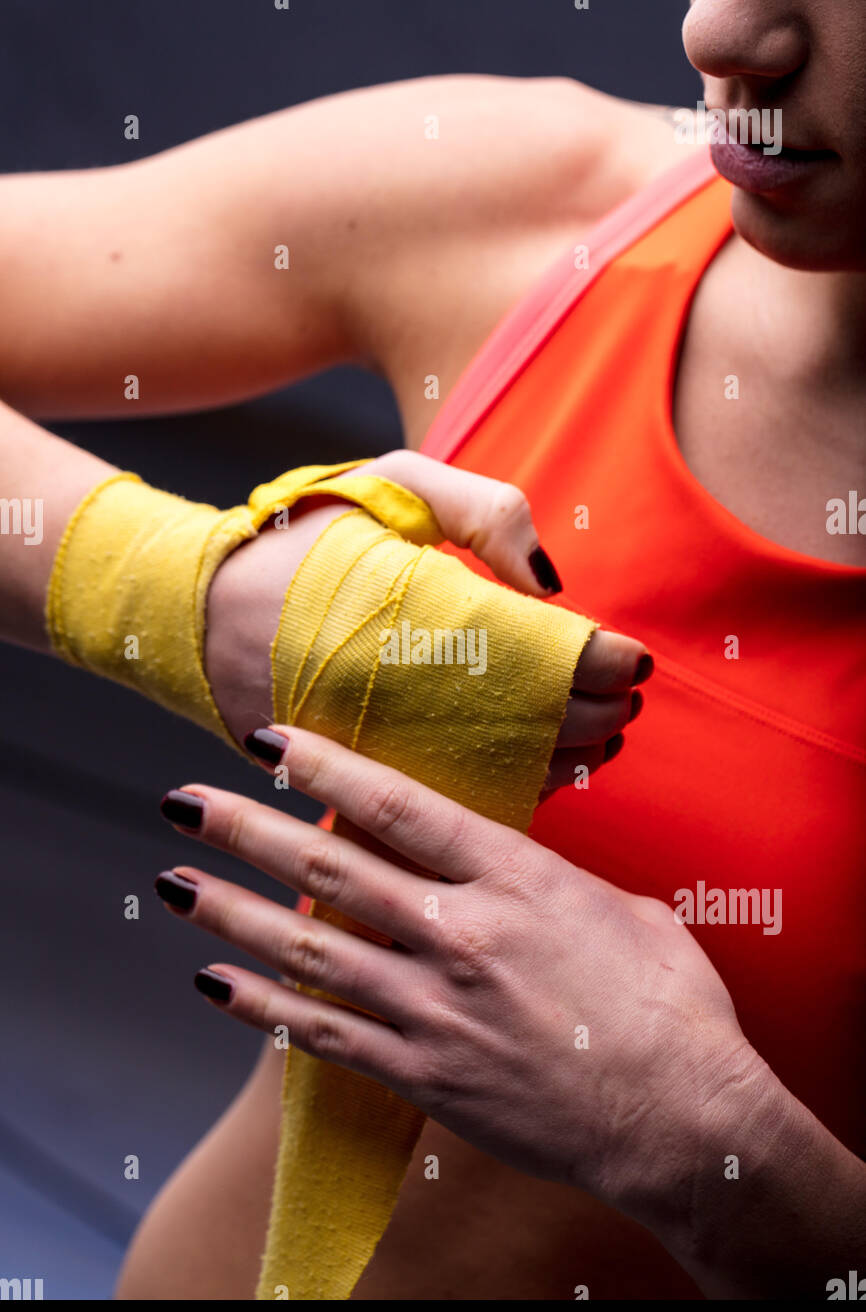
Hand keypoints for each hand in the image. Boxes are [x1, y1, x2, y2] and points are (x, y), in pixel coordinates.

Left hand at [155, 725, 761, 1241]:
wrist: (681, 1119)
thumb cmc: (670, 1009)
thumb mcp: (622, 911)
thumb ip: (551, 882)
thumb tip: (515, 872)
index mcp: (514, 878)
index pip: (398, 805)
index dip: (323, 767)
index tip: (268, 742)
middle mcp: (460, 934)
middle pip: (331, 868)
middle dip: (246, 829)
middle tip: (183, 802)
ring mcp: (434, 1008)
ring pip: (308, 948)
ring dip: (231, 914)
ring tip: (171, 884)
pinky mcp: (424, 1073)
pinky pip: (323, 1034)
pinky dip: (261, 1010)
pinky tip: (215, 985)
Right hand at [204, 450, 650, 781]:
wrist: (200, 609)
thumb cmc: (305, 539)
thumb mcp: (392, 484)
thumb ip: (483, 510)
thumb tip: (554, 581)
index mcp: (425, 612)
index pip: (545, 652)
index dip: (603, 661)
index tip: (633, 658)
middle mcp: (412, 686)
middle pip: (537, 720)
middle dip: (600, 713)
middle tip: (630, 698)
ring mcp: (389, 740)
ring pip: (505, 770)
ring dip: (568, 758)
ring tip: (606, 737)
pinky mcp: (367, 774)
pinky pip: (457, 796)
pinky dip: (512, 789)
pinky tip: (545, 774)